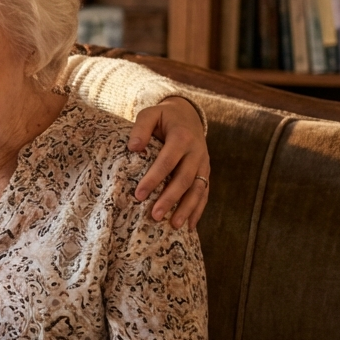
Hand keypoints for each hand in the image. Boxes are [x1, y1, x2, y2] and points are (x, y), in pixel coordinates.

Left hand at [128, 96, 209, 228]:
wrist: (189, 115)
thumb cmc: (164, 117)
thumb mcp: (151, 113)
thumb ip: (141, 128)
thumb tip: (133, 147)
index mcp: (182, 137)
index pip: (167, 162)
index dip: (154, 179)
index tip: (139, 195)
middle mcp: (196, 152)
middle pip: (184, 179)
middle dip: (170, 199)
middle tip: (155, 216)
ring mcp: (204, 164)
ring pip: (198, 189)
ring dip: (187, 208)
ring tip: (174, 225)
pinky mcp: (206, 172)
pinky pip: (205, 192)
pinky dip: (199, 209)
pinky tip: (190, 225)